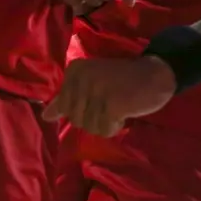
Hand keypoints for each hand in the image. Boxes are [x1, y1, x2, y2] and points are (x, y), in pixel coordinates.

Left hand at [42, 55, 176, 136]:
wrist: (156, 73)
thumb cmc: (123, 79)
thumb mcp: (90, 84)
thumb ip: (67, 99)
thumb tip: (45, 116)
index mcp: (74, 71)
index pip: (63, 106)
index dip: (83, 108)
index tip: (99, 96)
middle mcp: (82, 78)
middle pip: (76, 119)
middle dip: (94, 117)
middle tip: (111, 101)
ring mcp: (97, 92)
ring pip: (90, 127)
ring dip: (106, 122)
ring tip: (119, 105)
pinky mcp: (112, 105)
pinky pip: (105, 130)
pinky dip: (116, 125)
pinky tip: (125, 112)